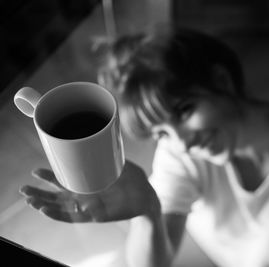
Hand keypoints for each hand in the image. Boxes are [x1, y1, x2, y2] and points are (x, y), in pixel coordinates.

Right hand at [20, 160, 159, 222]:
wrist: (148, 196)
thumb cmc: (135, 180)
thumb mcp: (123, 164)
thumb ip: (112, 155)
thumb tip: (103, 137)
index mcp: (88, 184)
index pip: (64, 181)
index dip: (49, 178)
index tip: (35, 171)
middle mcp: (86, 196)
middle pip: (57, 196)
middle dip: (39, 193)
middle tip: (24, 189)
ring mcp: (89, 207)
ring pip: (61, 208)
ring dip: (44, 204)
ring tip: (30, 200)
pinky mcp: (95, 216)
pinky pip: (73, 218)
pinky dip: (58, 215)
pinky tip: (45, 211)